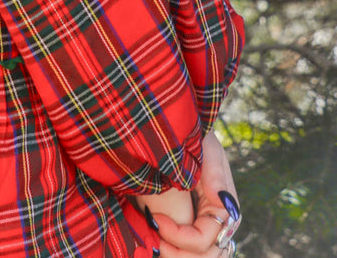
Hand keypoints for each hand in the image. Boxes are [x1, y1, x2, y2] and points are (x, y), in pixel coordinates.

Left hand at [148, 133, 241, 256]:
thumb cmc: (197, 136)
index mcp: (223, 207)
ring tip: (151, 241)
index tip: (154, 218)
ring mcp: (204, 222)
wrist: (181, 130)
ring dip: (173, 253)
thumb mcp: (206, 148)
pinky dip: (170, 246)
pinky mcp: (190, 220)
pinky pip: (184, 246)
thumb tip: (223, 202)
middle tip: (151, 241)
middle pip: (202, 256)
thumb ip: (214, 175)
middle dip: (176, 253)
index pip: (204, 241)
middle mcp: (217, 221)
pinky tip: (152, 236)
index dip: (179, 237)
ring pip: (194, 255)